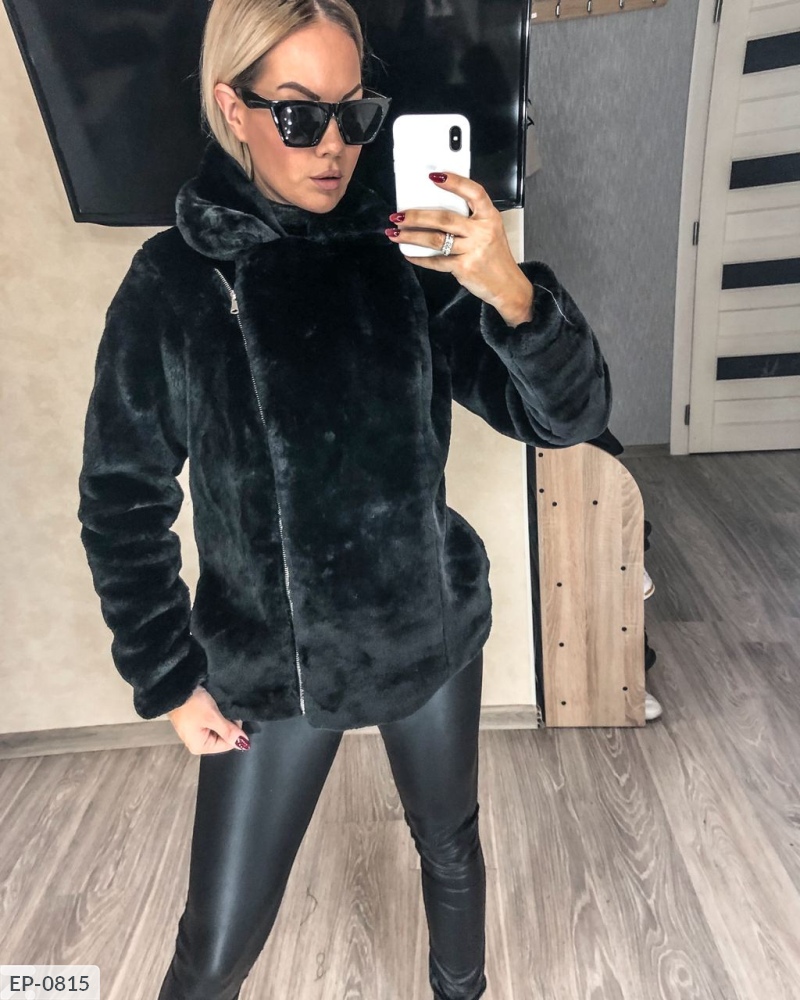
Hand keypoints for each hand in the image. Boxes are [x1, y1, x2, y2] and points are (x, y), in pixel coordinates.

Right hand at [167, 684, 250, 754]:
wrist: (175, 688)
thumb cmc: (192, 704)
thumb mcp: (212, 717)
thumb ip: (228, 731)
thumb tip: (244, 744)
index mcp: (200, 746)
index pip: (228, 745)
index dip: (235, 731)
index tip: (235, 716)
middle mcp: (197, 743)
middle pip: (222, 738)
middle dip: (227, 725)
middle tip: (225, 710)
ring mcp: (195, 733)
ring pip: (217, 730)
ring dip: (221, 719)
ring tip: (219, 708)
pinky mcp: (194, 723)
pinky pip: (210, 723)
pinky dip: (215, 716)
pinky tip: (213, 707)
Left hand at [385, 172, 534, 326]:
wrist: (507, 286)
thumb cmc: (494, 257)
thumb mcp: (490, 231)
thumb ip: (469, 220)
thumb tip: (435, 209)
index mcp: (489, 217)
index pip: (474, 193)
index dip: (455, 182)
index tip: (434, 177)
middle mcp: (482, 232)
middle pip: (444, 218)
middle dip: (417, 216)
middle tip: (399, 215)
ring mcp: (473, 250)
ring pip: (436, 240)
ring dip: (411, 236)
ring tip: (395, 233)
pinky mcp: (464, 268)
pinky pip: (436, 261)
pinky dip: (420, 258)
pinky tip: (409, 253)